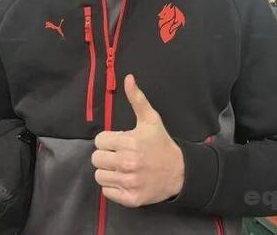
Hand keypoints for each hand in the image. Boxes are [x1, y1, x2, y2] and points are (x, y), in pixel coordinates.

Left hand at [91, 74, 184, 206]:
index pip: (99, 141)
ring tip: (122, 167)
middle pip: (97, 159)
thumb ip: (137, 99)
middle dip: (107, 155)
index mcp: (129, 142)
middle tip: (120, 155)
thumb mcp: (151, 119)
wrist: (180, 172)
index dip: (109, 141)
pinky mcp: (130, 199)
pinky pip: (107, 192)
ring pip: (99, 176)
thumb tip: (128, 78)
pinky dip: (113, 187)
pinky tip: (125, 179)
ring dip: (108, 171)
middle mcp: (127, 163)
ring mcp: (129, 182)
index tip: (120, 142)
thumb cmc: (161, 143)